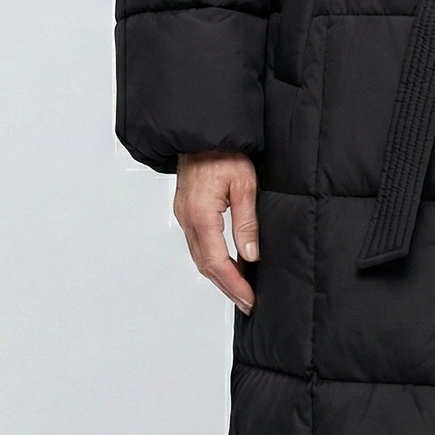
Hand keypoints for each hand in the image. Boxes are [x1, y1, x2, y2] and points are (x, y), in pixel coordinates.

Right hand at [174, 151, 259, 314]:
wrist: (201, 132)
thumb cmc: (223, 151)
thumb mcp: (244, 183)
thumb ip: (246, 221)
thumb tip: (251, 254)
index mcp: (201, 215)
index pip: (217, 261)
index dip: (234, 284)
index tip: (248, 299)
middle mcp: (187, 219)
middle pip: (205, 265)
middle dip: (227, 287)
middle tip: (246, 302)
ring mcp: (184, 216)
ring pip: (199, 257)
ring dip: (219, 275)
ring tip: (240, 288)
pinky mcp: (186, 212)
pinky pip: (198, 244)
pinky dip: (212, 260)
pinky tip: (227, 264)